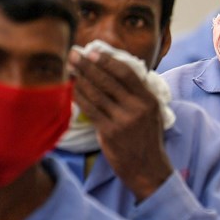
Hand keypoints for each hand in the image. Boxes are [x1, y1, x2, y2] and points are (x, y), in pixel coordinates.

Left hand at [68, 49, 172, 201]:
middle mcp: (137, 108)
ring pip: (96, 93)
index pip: (127, 73)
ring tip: (69, 68)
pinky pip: (90, 109)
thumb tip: (113, 72)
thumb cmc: (146, 139)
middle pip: (108, 80)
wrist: (148, 169)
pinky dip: (79, 97)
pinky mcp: (109, 132)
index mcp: (149, 100)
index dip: (108, 60)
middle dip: (88, 64)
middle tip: (74, 53)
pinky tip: (71, 88)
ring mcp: (123, 120)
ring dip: (80, 78)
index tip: (93, 51)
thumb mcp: (150, 113)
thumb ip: (136, 95)